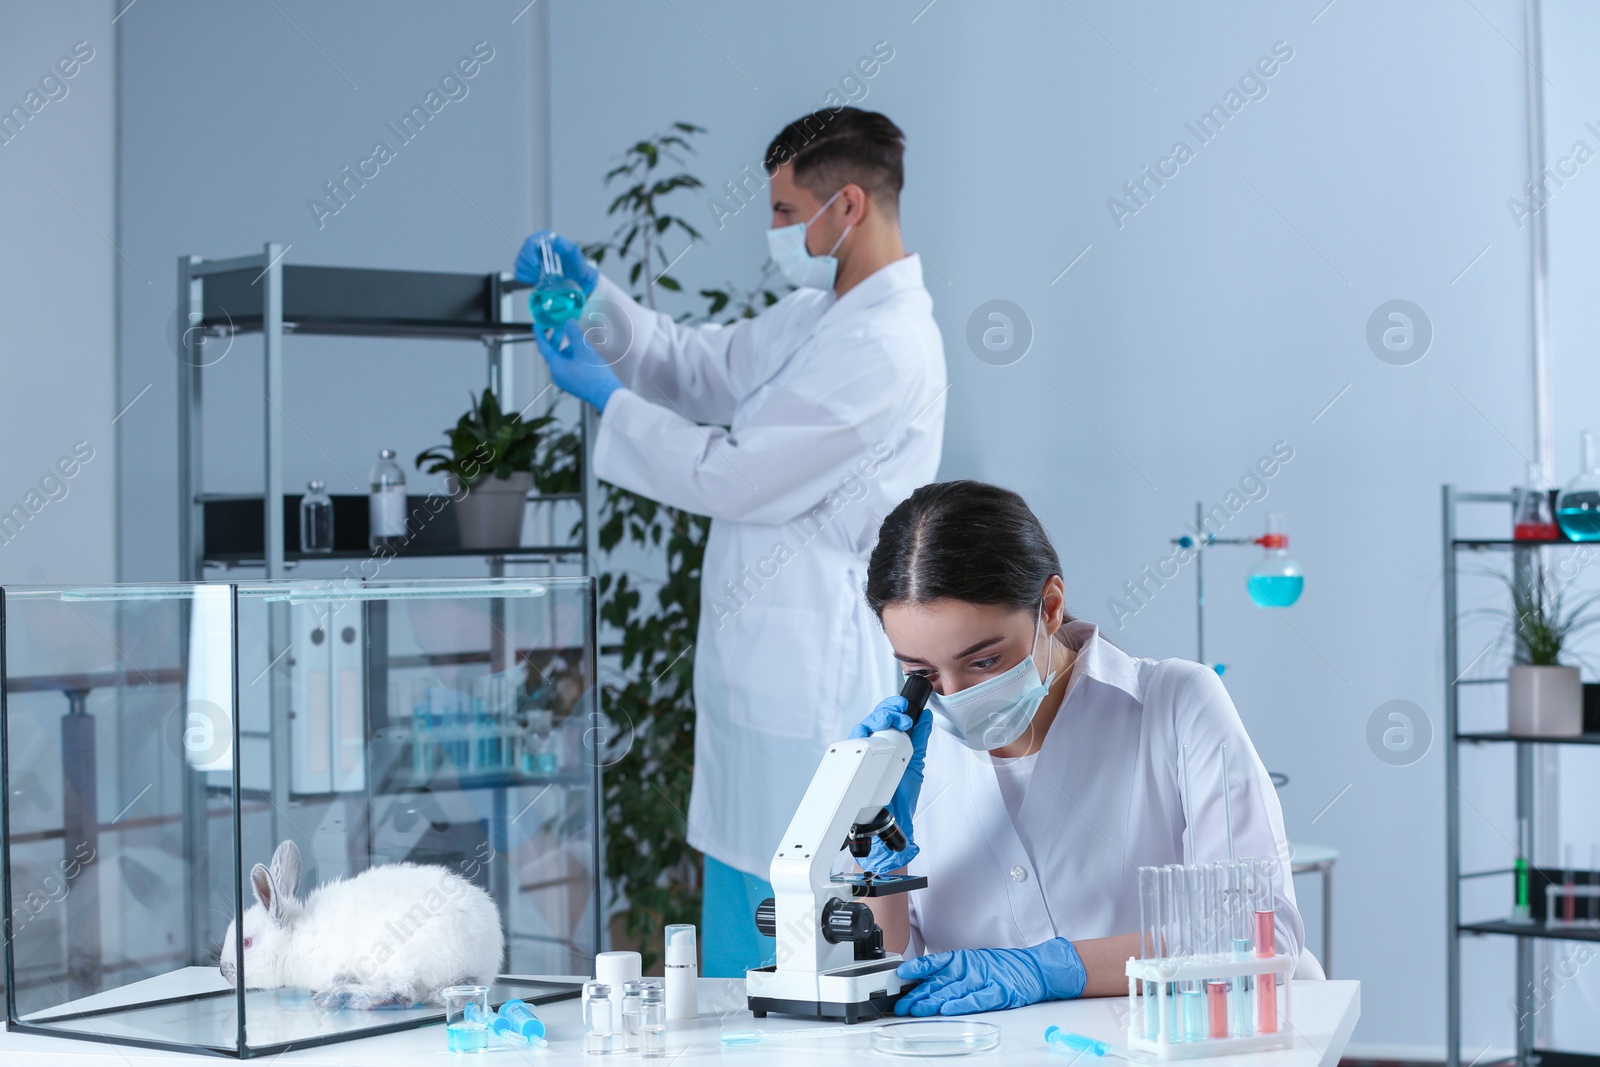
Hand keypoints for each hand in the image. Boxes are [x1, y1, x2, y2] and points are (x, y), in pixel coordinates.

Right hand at [514, 230, 598, 295]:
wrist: (576, 277)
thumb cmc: (575, 263)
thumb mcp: (574, 254)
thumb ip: (567, 246)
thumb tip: (558, 241)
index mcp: (544, 239)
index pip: (530, 242)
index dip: (530, 252)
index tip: (536, 263)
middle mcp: (534, 248)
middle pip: (522, 254)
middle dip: (530, 266)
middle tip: (541, 273)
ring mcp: (530, 260)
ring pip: (519, 264)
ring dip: (529, 273)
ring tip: (542, 276)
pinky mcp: (528, 271)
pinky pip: (519, 274)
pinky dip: (527, 278)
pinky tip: (537, 279)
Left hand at [535, 320, 622, 411]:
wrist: (607, 394)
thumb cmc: (595, 376)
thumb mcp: (584, 350)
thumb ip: (574, 334)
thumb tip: (569, 323)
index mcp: (556, 367)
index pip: (544, 347)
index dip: (540, 334)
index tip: (537, 325)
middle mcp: (558, 375)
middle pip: (553, 352)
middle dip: (557, 338)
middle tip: (562, 326)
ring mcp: (566, 380)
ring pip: (562, 358)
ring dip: (567, 347)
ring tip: (578, 339)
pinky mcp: (574, 383)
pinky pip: (569, 365)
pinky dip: (573, 356)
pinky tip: (583, 352)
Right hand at [848, 694, 931, 874]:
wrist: (892, 822)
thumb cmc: (900, 797)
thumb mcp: (914, 763)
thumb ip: (919, 740)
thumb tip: (925, 719)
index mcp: (886, 744)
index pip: (885, 718)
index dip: (894, 709)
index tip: (907, 709)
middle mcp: (871, 748)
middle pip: (872, 719)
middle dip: (887, 710)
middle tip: (901, 715)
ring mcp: (860, 755)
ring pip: (860, 727)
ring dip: (876, 719)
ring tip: (892, 722)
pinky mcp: (850, 765)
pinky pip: (849, 746)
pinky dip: (858, 737)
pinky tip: (870, 736)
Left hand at [894, 939, 1086, 1015]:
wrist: (1034, 968)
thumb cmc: (1001, 967)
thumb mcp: (973, 964)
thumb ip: (950, 973)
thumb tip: (923, 983)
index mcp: (962, 960)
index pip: (934, 962)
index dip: (917, 967)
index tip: (901, 974)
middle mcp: (970, 968)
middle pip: (939, 982)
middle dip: (918, 994)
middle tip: (901, 1004)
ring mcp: (984, 979)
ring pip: (954, 991)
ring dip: (933, 1000)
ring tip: (917, 1008)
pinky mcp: (998, 992)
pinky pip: (978, 999)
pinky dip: (962, 1004)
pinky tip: (949, 1008)